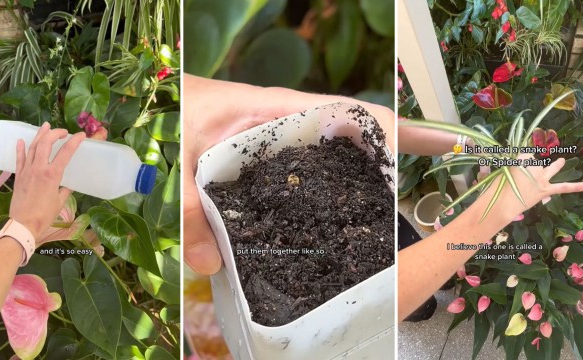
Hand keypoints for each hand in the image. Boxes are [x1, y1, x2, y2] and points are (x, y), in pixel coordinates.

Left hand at [9, 122, 85, 242]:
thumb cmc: (45, 215)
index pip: (66, 152)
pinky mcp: (19, 175)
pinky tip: (22, 140)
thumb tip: (68, 185)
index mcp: (52, 175)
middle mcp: (39, 168)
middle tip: (64, 132)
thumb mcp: (60, 201)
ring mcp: (27, 170)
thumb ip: (65, 190)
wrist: (23, 224)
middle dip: (55, 134)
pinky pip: (19, 158)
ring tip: (46, 126)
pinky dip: (21, 148)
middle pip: (46, 143)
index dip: (75, 141)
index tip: (82, 136)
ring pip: (33, 147)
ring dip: (40, 135)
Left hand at [183, 74, 394, 274]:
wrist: (165, 101)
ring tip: (387, 219)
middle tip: (417, 196)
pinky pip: (314, 170)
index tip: (414, 161)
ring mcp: (289, 140)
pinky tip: (338, 222)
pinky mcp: (277, 157)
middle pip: (356, 135)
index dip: (387, 133)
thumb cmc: (177, 114)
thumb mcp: (182, 158)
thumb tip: (212, 263)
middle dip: (390, 158)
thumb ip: (191, 209)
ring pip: (338, 155)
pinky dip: (333, 188)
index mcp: (280, 111)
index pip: (350, 114)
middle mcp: (294, 123)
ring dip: (365, 177)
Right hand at [476, 154, 582, 221]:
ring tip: (561, 161)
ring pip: (550, 168)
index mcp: (520, 159)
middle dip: (527, 167)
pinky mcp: (545, 190)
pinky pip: (563, 187)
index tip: (511, 166)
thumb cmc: (494, 188)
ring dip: (556, 165)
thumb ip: (505, 167)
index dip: (517, 160)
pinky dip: (577, 187)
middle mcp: (534, 166)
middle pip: (534, 162)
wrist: (502, 204)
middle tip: (516, 178)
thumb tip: (507, 169)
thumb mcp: (498, 172)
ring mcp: (541, 178)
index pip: (524, 154)